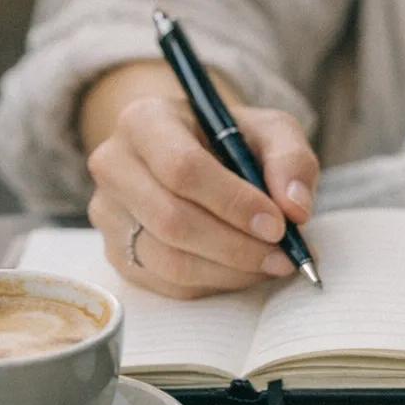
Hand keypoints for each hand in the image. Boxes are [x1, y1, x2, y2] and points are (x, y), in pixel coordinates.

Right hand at [83, 65, 319, 297]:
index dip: (234, 203)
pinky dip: (216, 283)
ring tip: (274, 263)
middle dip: (237, 245)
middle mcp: (114, 166)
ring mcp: (109, 214)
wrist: (191, 152)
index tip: (278, 224)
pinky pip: (167, 284)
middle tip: (284, 254)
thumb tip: (295, 208)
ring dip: (231, 270)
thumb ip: (291, 160)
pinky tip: (246, 269)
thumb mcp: (270, 131)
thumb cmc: (230, 139)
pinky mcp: (117, 253)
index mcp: (144, 121)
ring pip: (169, 260)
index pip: (182, 170)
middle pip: (172, 221)